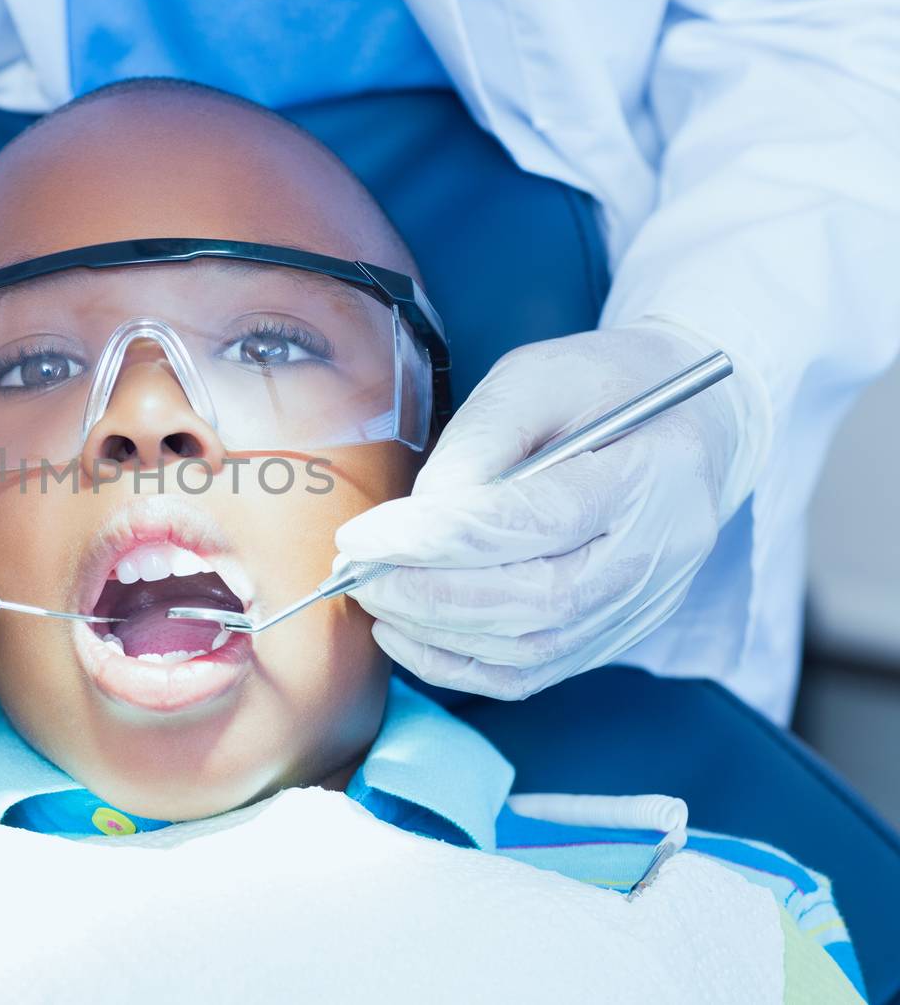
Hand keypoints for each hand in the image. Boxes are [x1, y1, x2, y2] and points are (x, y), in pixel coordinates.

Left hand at [334, 322, 757, 698]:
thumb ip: (481, 440)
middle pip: (532, 599)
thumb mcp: (540, 377)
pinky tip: (409, 634)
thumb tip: (419, 517)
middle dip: (427, 595)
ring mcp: (641, 604)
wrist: (690, 424)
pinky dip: (460, 664)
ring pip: (529, 647)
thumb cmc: (607, 388)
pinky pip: (533, 671)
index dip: (434, 538)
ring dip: (434, 632)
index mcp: (649, 475)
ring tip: (373, 597)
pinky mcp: (616, 633)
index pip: (533, 522)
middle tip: (357, 574)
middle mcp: (656, 554)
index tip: (361, 536)